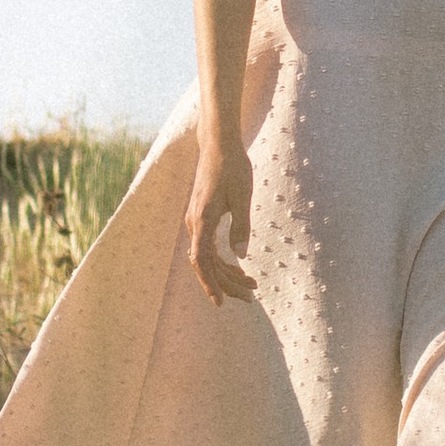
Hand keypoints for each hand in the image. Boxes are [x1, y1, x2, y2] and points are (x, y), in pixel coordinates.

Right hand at [187, 140, 257, 302]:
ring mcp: (195, 221)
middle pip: (206, 263)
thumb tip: (240, 256)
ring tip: (250, 285)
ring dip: (227, 273)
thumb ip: (241, 226)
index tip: (220, 301)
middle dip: (226, 283)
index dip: (210, 282)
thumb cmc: (233, 167)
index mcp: (202, 219)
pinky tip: (238, 267)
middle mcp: (194, 223)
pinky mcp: (201, 217)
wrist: (218, 144)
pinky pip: (208, 246)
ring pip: (208, 257)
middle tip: (250, 297)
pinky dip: (223, 260)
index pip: (201, 260)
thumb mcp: (243, 196)